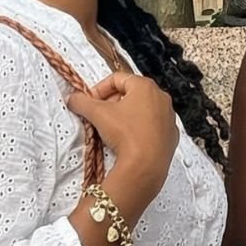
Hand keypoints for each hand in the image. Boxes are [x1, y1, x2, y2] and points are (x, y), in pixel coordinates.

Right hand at [67, 71, 178, 210]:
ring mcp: (168, 117)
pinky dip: (140, 130)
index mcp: (145, 86)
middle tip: (99, 116)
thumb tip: (74, 98)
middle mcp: (161, 97)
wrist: (145, 166)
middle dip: (112, 103)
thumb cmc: (126, 134)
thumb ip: (82, 102)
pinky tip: (129, 141)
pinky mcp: (171, 136)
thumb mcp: (98, 114)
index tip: (90, 101)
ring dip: (126, 116)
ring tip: (112, 130)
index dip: (100, 89)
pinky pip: (152, 127)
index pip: (117, 79)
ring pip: (142, 110)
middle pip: (130, 94)